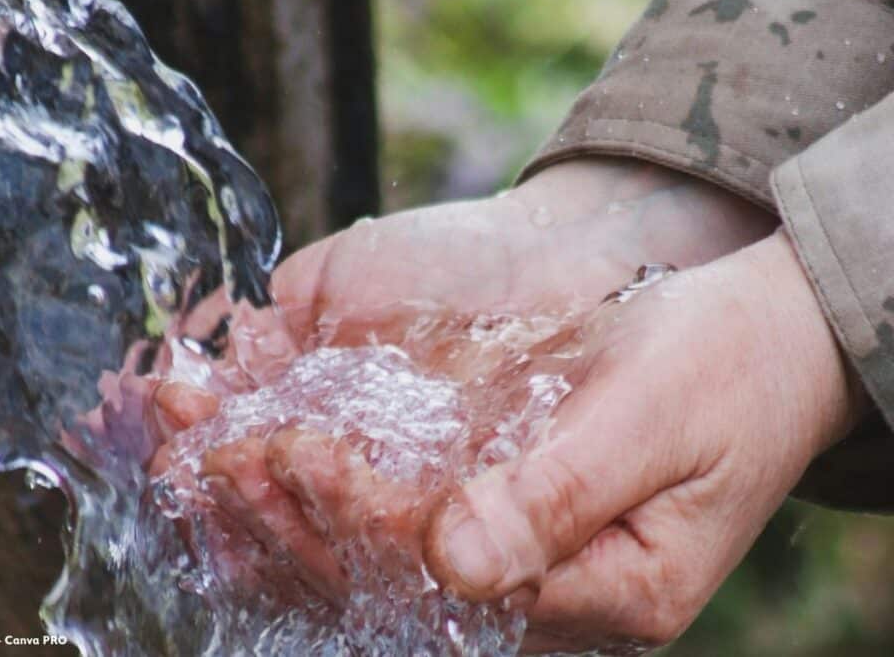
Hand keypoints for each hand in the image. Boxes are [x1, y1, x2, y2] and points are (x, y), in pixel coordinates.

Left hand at [148, 158, 784, 644]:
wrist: (760, 352)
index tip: (293, 448)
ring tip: (191, 442)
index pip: (445, 579)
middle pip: (382, 585)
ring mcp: (505, 563)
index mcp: (597, 595)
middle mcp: (537, 599)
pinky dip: (301, 489)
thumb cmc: (721, 375)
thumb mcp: (653, 426)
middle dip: (282, 517)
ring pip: (361, 564)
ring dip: (268, 506)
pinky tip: (243, 447)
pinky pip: (374, 528)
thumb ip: (556, 497)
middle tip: (203, 447)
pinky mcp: (485, 519)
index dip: (360, 518)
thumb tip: (450, 558)